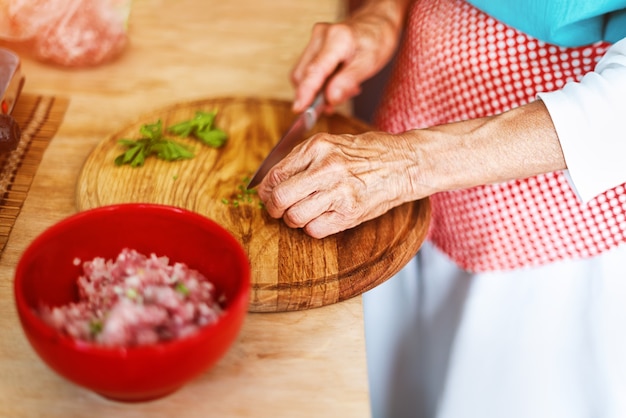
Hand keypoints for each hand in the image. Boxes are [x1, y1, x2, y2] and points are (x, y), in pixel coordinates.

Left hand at [257, 130, 424, 237]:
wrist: (405, 163)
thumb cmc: (370, 153)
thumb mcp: (333, 144)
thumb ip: (304, 159)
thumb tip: (273, 180)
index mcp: (317, 147)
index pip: (275, 174)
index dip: (265, 189)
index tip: (266, 195)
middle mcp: (325, 168)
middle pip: (280, 198)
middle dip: (274, 208)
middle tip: (278, 210)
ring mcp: (338, 192)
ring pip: (295, 217)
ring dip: (295, 220)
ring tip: (305, 213)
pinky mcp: (349, 213)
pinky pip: (315, 230)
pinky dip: (313, 228)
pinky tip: (323, 218)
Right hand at [291, 0, 409, 112]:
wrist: (376, 23)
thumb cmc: (376, 40)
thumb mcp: (369, 63)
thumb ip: (348, 81)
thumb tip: (330, 99)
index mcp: (337, 39)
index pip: (315, 70)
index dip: (305, 92)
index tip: (299, 109)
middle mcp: (321, 36)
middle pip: (304, 75)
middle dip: (315, 95)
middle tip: (336, 102)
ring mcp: (315, 39)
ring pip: (303, 74)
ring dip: (318, 90)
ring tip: (341, 89)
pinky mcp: (313, 45)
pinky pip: (308, 70)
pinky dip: (319, 82)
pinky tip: (336, 82)